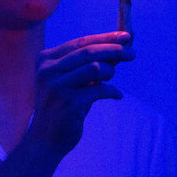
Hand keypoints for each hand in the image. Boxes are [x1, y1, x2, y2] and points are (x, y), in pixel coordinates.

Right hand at [28, 31, 133, 155]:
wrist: (44, 139)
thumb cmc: (61, 106)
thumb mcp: (69, 80)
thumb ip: (86, 64)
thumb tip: (118, 48)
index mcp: (45, 60)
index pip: (80, 42)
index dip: (105, 38)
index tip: (126, 37)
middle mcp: (47, 71)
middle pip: (89, 51)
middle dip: (114, 50)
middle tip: (132, 54)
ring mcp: (56, 87)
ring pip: (94, 67)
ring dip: (110, 72)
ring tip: (111, 79)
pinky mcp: (67, 103)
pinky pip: (99, 90)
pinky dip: (112, 91)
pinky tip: (116, 95)